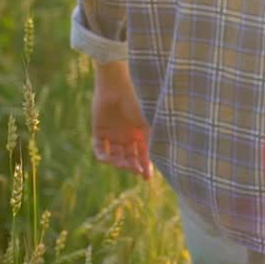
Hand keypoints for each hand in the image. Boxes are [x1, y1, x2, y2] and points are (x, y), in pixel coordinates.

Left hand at [91, 61, 151, 179]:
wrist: (117, 84)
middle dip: (133, 167)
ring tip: (123, 164)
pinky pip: (100, 149)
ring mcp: (113, 132)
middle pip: (130, 157)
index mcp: (141, 131)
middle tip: (136, 171)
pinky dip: (103, 157)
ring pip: (115, 156)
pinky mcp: (99, 129)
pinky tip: (109, 160)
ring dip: (119, 164)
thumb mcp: (149, 122)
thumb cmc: (137, 101)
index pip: (144, 153)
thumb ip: (154, 138)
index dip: (145, 167)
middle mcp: (127, 134)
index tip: (146, 178)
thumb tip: (165, 157)